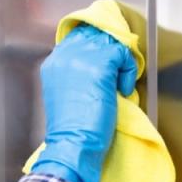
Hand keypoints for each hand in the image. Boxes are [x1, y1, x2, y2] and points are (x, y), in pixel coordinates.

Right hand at [31, 24, 136, 181]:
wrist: (72, 146)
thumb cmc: (72, 130)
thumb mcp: (68, 95)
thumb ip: (77, 75)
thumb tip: (100, 65)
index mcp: (53, 64)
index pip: (78, 37)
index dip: (98, 47)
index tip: (109, 63)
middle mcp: (64, 57)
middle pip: (95, 36)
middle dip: (112, 53)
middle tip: (118, 73)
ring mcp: (81, 60)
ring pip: (111, 43)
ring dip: (121, 62)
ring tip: (120, 84)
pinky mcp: (99, 67)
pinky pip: (123, 55)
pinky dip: (128, 70)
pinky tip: (123, 90)